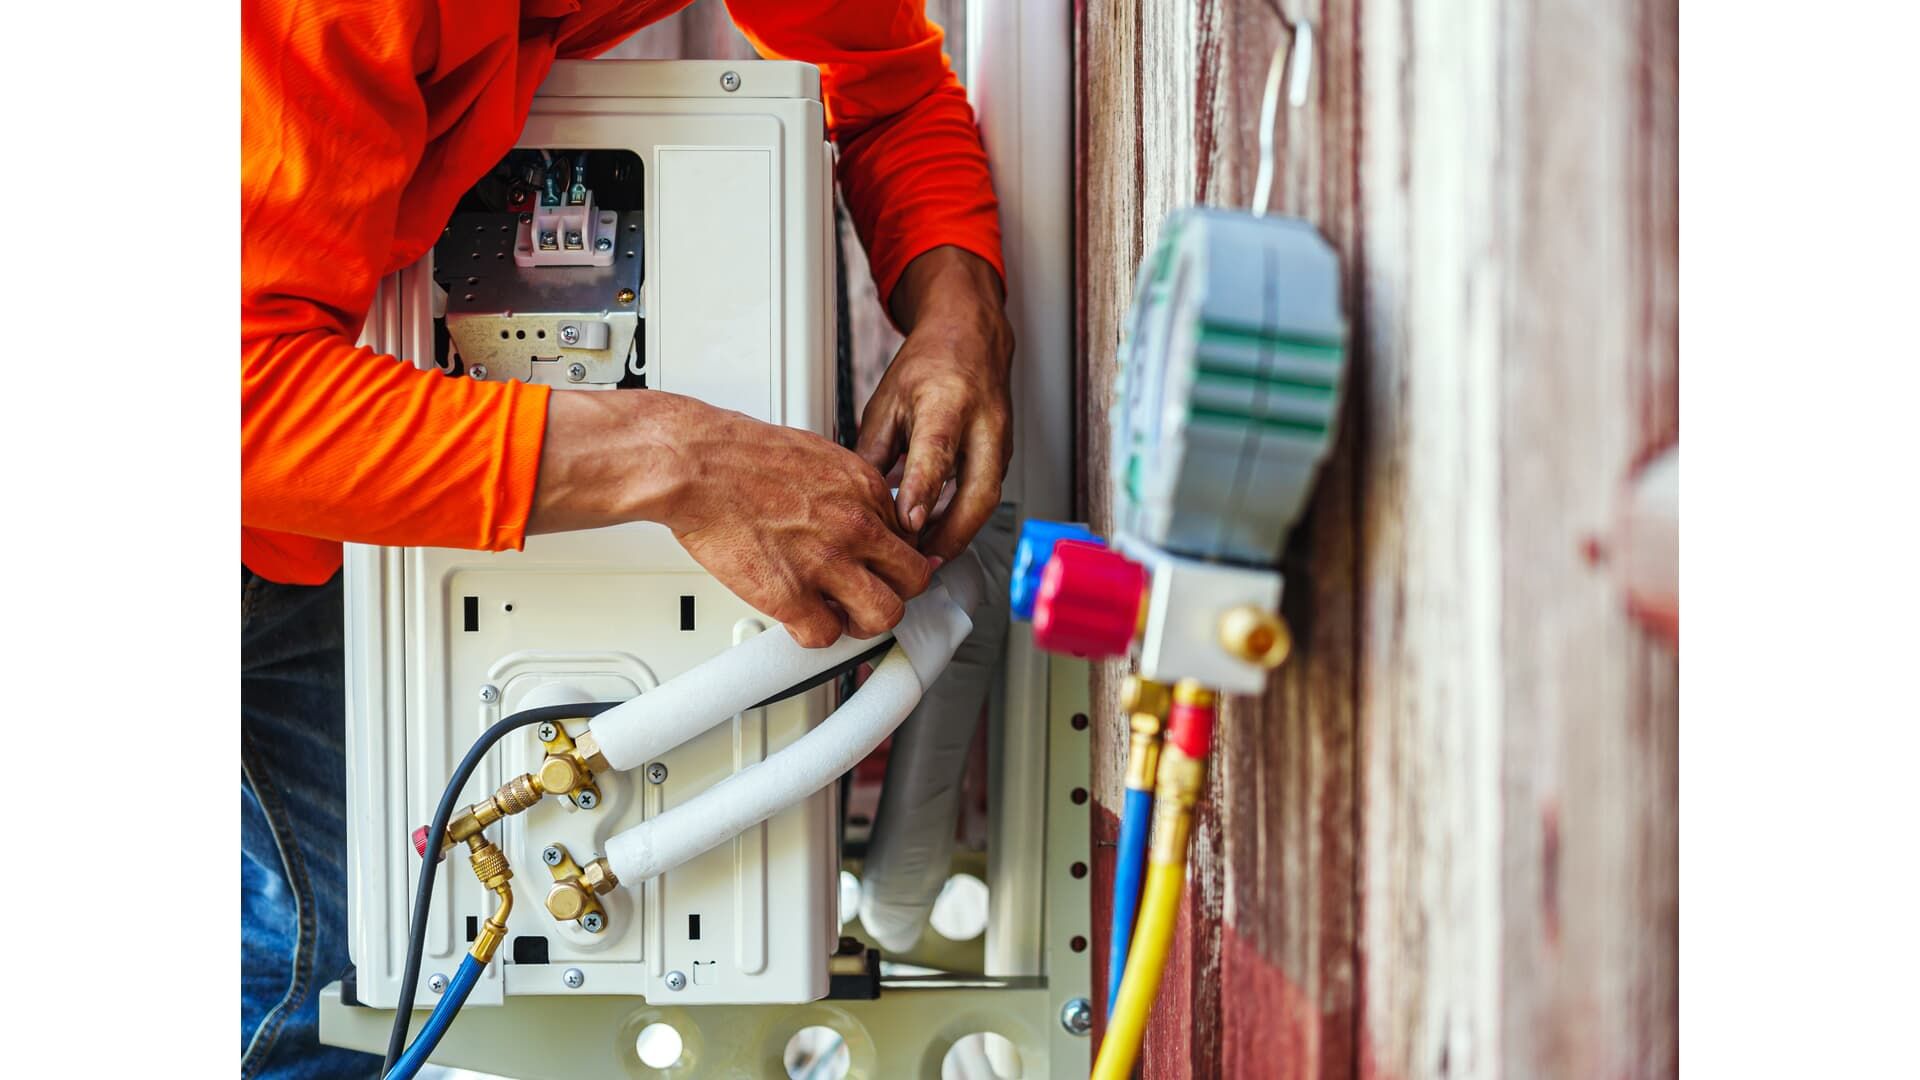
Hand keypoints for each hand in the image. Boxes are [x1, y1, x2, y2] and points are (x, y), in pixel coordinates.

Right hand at [530, 390, 929, 647]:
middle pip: (914, 578)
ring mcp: (827, 562)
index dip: (896, 557)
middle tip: (871, 593)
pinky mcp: (790, 595)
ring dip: (864, 622)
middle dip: (895, 591)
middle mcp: (856, 525)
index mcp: (865, 489)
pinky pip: (825, 636)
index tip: (884, 566)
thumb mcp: (817, 456)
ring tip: (842, 615)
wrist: (697, 463)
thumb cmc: (740, 455)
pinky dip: (814, 635)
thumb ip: (846, 489)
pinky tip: (800, 619)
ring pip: (884, 616)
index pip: (911, 537)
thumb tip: (858, 510)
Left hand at [856, 246, 1014, 560]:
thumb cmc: (930, 364)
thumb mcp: (887, 400)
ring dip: (956, 534)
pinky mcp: (1003, 456)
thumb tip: (859, 499)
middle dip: (950, 537)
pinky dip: (962, 520)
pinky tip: (937, 535)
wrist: (971, 338)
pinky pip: (985, 496)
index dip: (922, 491)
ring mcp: (999, 442)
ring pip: (985, 501)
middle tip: (920, 564)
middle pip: (977, 493)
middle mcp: (982, 424)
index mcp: (947, 402)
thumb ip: (873, 452)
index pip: (936, 452)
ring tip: (922, 558)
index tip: (907, 524)